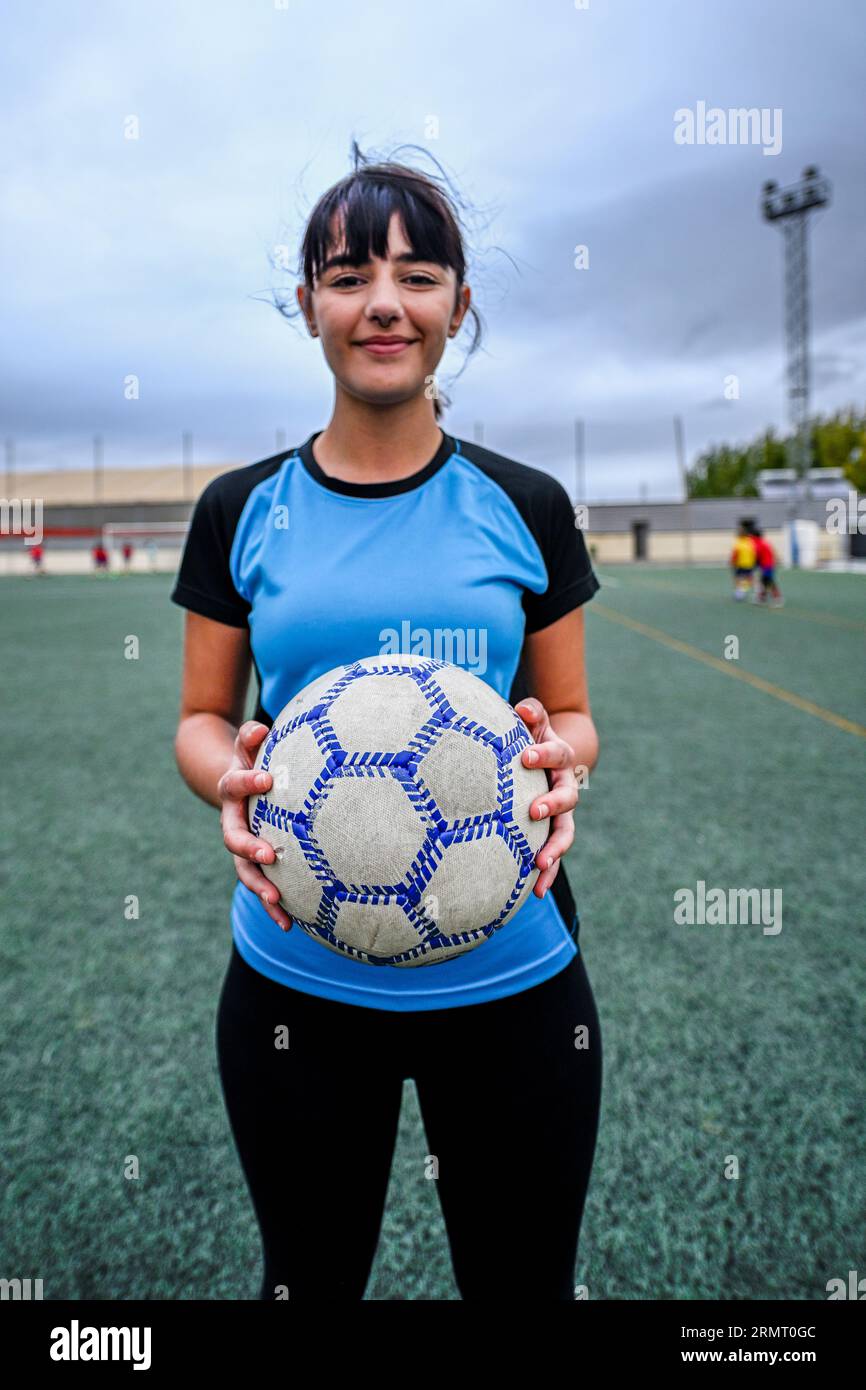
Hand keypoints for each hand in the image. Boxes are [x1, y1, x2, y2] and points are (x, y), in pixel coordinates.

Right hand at [217, 720, 292, 931]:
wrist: (240, 789)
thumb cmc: (255, 763)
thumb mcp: (249, 747)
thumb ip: (250, 738)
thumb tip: (260, 728)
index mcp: (231, 792)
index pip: (234, 785)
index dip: (248, 782)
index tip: (267, 779)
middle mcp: (232, 822)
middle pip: (234, 838)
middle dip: (250, 847)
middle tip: (269, 853)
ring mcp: (242, 847)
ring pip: (245, 870)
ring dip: (259, 886)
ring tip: (277, 899)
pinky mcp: (256, 865)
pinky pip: (264, 886)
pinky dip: (274, 906)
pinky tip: (291, 925)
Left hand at [514, 697, 578, 899]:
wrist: (547, 758)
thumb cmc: (529, 737)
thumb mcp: (532, 722)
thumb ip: (530, 713)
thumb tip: (522, 708)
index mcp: (560, 757)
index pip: (556, 754)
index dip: (543, 754)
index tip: (525, 756)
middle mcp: (565, 786)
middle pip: (567, 797)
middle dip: (552, 805)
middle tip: (534, 811)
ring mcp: (561, 812)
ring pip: (565, 832)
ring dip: (555, 849)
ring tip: (540, 866)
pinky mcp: (552, 832)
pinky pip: (552, 854)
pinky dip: (548, 873)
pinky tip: (537, 892)